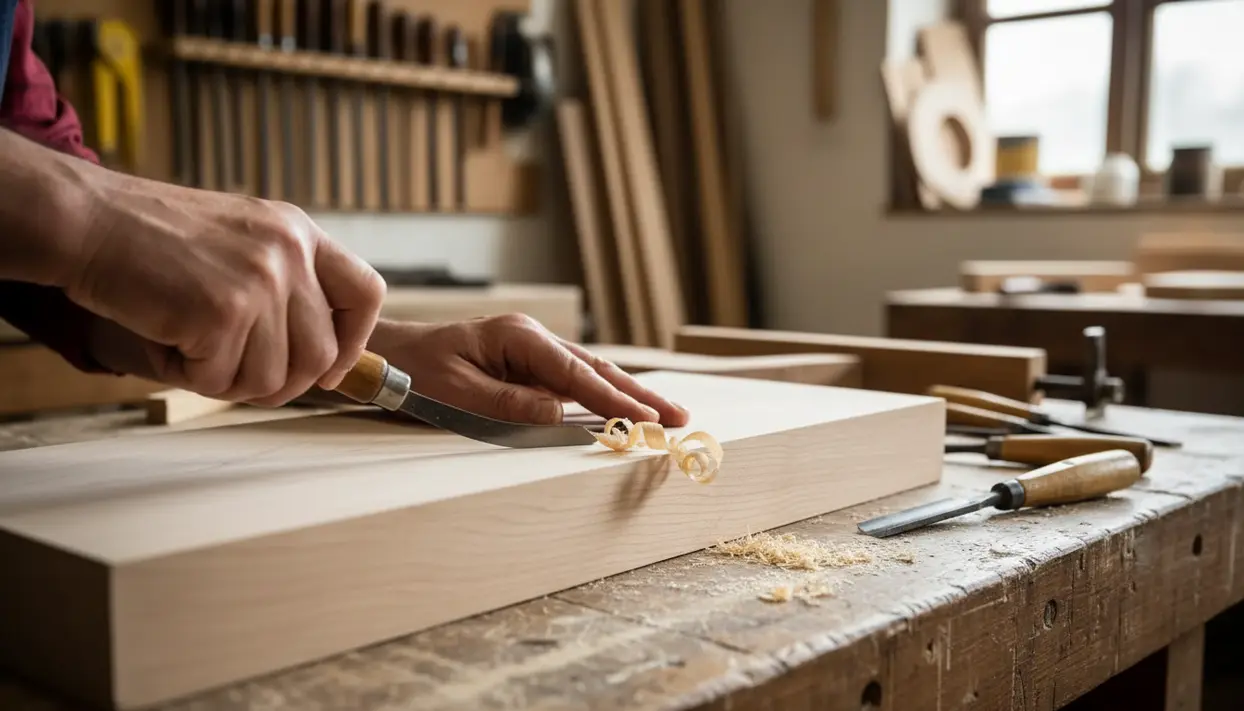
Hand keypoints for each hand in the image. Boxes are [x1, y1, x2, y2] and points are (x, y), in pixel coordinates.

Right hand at [64, 172, 385, 405]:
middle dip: (282, 382)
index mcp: (299, 233)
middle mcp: (289, 254)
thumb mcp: (241, 239)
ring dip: (227, 378)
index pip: (366, 294)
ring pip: (271, 378)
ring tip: (189, 344)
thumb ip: (284, 284)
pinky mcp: (222, 313)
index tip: (329, 368)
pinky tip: (165, 337)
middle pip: (320, 355)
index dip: (354, 342)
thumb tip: (320, 361)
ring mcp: (260, 283)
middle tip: (237, 374)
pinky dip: (188, 374)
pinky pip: (220, 381)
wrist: (88, 221)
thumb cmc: (153, 239)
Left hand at [367, 316, 689, 425]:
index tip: (644, 420)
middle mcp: (533, 339)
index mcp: (518, 336)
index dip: (613, 399)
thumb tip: (560, 416)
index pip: (575, 373)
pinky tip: (627, 413)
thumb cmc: (416, 371)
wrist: (390, 354)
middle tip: (678, 419)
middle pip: (595, 370)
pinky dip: (602, 400)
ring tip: (665, 418)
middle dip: (638, 396)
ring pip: (590, 376)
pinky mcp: (530, 368)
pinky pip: (572, 386)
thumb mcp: (456, 392)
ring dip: (628, 398)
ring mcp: (534, 352)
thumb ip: (508, 405)